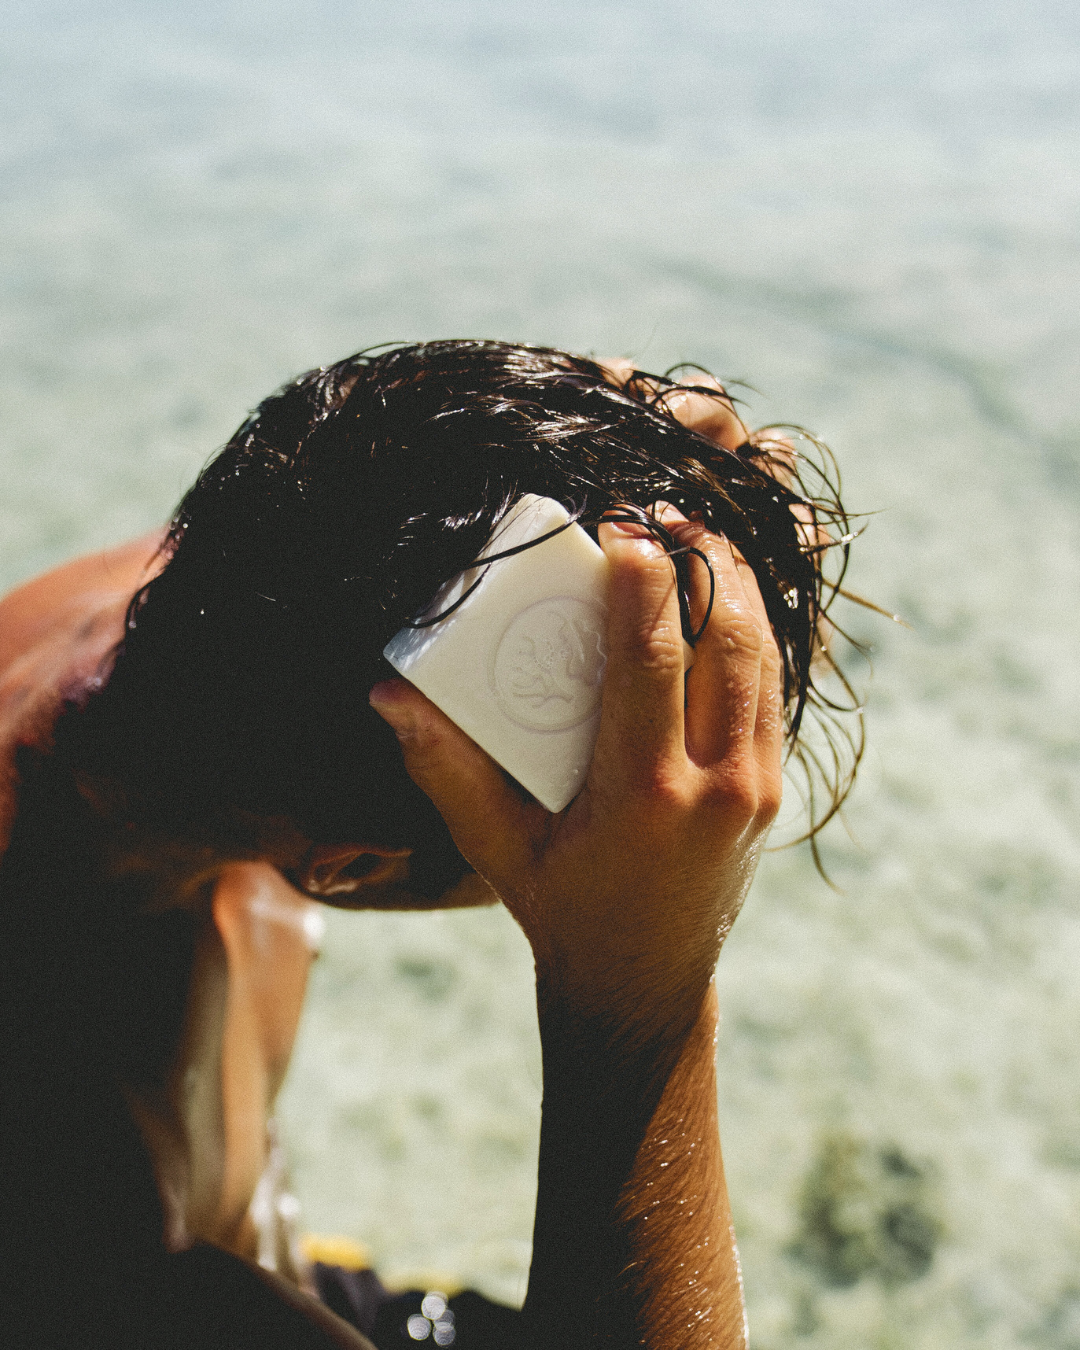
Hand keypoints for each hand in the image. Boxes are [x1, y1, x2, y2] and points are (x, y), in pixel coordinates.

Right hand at [369, 503, 782, 1039]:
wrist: (643, 983)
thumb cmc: (560, 909)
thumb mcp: (494, 846)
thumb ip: (442, 767)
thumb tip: (388, 692)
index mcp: (642, 795)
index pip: (653, 657)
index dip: (643, 578)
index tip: (622, 525)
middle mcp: (715, 786)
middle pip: (729, 638)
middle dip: (702, 561)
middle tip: (663, 517)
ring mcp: (756, 788)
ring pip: (764, 656)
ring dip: (735, 589)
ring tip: (693, 542)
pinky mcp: (773, 788)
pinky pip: (774, 688)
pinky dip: (753, 632)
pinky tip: (721, 601)